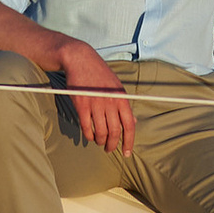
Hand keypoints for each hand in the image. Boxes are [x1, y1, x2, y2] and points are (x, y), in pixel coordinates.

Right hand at [55, 38, 135, 156]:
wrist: (80, 59)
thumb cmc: (99, 73)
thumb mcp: (116, 86)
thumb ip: (124, 105)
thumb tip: (132, 122)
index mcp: (121, 97)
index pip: (129, 125)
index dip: (129, 141)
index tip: (127, 153)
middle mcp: (110, 101)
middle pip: (114, 132)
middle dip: (112, 145)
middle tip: (109, 149)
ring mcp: (95, 103)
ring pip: (100, 132)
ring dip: (100, 141)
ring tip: (99, 141)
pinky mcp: (82, 105)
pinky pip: (86, 127)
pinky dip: (88, 135)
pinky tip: (90, 135)